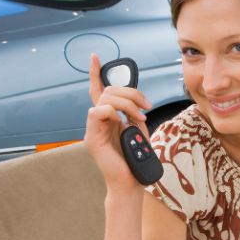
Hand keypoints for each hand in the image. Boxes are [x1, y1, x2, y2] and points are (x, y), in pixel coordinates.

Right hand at [84, 53, 152, 189]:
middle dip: (131, 93)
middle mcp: (99, 120)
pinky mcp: (92, 138)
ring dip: (127, 103)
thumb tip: (135, 100)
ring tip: (140, 117)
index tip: (95, 57)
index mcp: (108, 117)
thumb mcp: (138, 129)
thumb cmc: (136, 158)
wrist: (131, 182)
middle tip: (146, 107)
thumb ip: (133, 113)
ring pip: (105, 99)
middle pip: (109, 91)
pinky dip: (111, 111)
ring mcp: (94, 128)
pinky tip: (122, 120)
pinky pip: (96, 112)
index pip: (100, 90)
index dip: (96, 73)